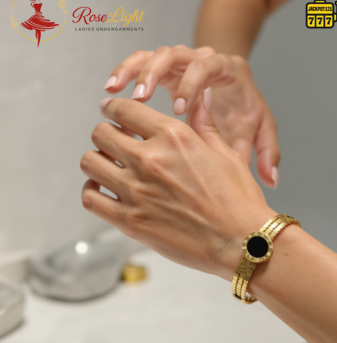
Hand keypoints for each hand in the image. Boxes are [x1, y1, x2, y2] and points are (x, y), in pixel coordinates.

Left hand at [81, 98, 274, 277]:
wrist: (241, 241)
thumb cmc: (238, 200)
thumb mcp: (226, 154)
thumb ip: (205, 125)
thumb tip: (199, 101)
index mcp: (174, 137)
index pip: (124, 110)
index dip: (112, 107)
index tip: (109, 110)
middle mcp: (150, 159)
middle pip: (101, 133)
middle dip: (106, 133)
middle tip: (114, 141)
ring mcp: (136, 191)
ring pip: (90, 162)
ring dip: (97, 160)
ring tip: (109, 166)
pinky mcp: (130, 221)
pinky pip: (91, 198)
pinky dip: (93, 191)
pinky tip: (106, 191)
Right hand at [104, 45, 279, 188]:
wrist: (235, 86)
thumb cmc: (244, 110)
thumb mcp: (258, 128)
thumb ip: (265, 150)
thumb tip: (271, 180)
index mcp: (227, 69)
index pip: (206, 67)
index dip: (191, 85)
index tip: (178, 112)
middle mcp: (202, 58)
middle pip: (174, 54)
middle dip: (155, 75)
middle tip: (140, 99)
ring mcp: (182, 60)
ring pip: (154, 54)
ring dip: (134, 72)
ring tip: (115, 93)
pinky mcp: (166, 66)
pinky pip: (142, 61)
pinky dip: (126, 71)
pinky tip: (112, 89)